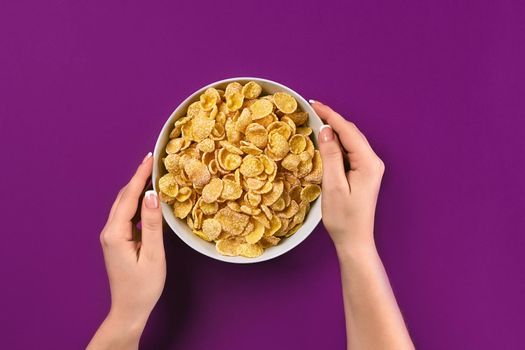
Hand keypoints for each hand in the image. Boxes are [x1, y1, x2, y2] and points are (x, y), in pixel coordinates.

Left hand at [88, 153, 165, 348]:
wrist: (129, 309)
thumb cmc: (143, 286)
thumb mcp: (153, 255)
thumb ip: (153, 224)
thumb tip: (153, 195)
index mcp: (115, 233)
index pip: (129, 196)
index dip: (140, 175)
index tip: (150, 157)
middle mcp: (109, 231)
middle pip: (123, 197)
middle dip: (138, 177)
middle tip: (154, 161)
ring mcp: (112, 236)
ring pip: (124, 204)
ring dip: (137, 188)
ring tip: (153, 174)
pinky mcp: (117, 240)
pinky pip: (127, 214)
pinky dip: (137, 202)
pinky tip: (149, 198)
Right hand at [312, 101, 384, 250]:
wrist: (355, 240)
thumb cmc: (343, 218)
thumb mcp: (333, 186)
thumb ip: (331, 156)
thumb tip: (325, 131)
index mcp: (368, 163)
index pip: (347, 131)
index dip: (330, 115)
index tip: (314, 104)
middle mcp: (373, 162)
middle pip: (351, 132)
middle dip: (332, 120)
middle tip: (311, 110)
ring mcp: (370, 167)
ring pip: (351, 140)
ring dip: (334, 130)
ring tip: (316, 121)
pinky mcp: (364, 174)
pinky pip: (350, 151)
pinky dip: (337, 143)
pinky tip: (326, 141)